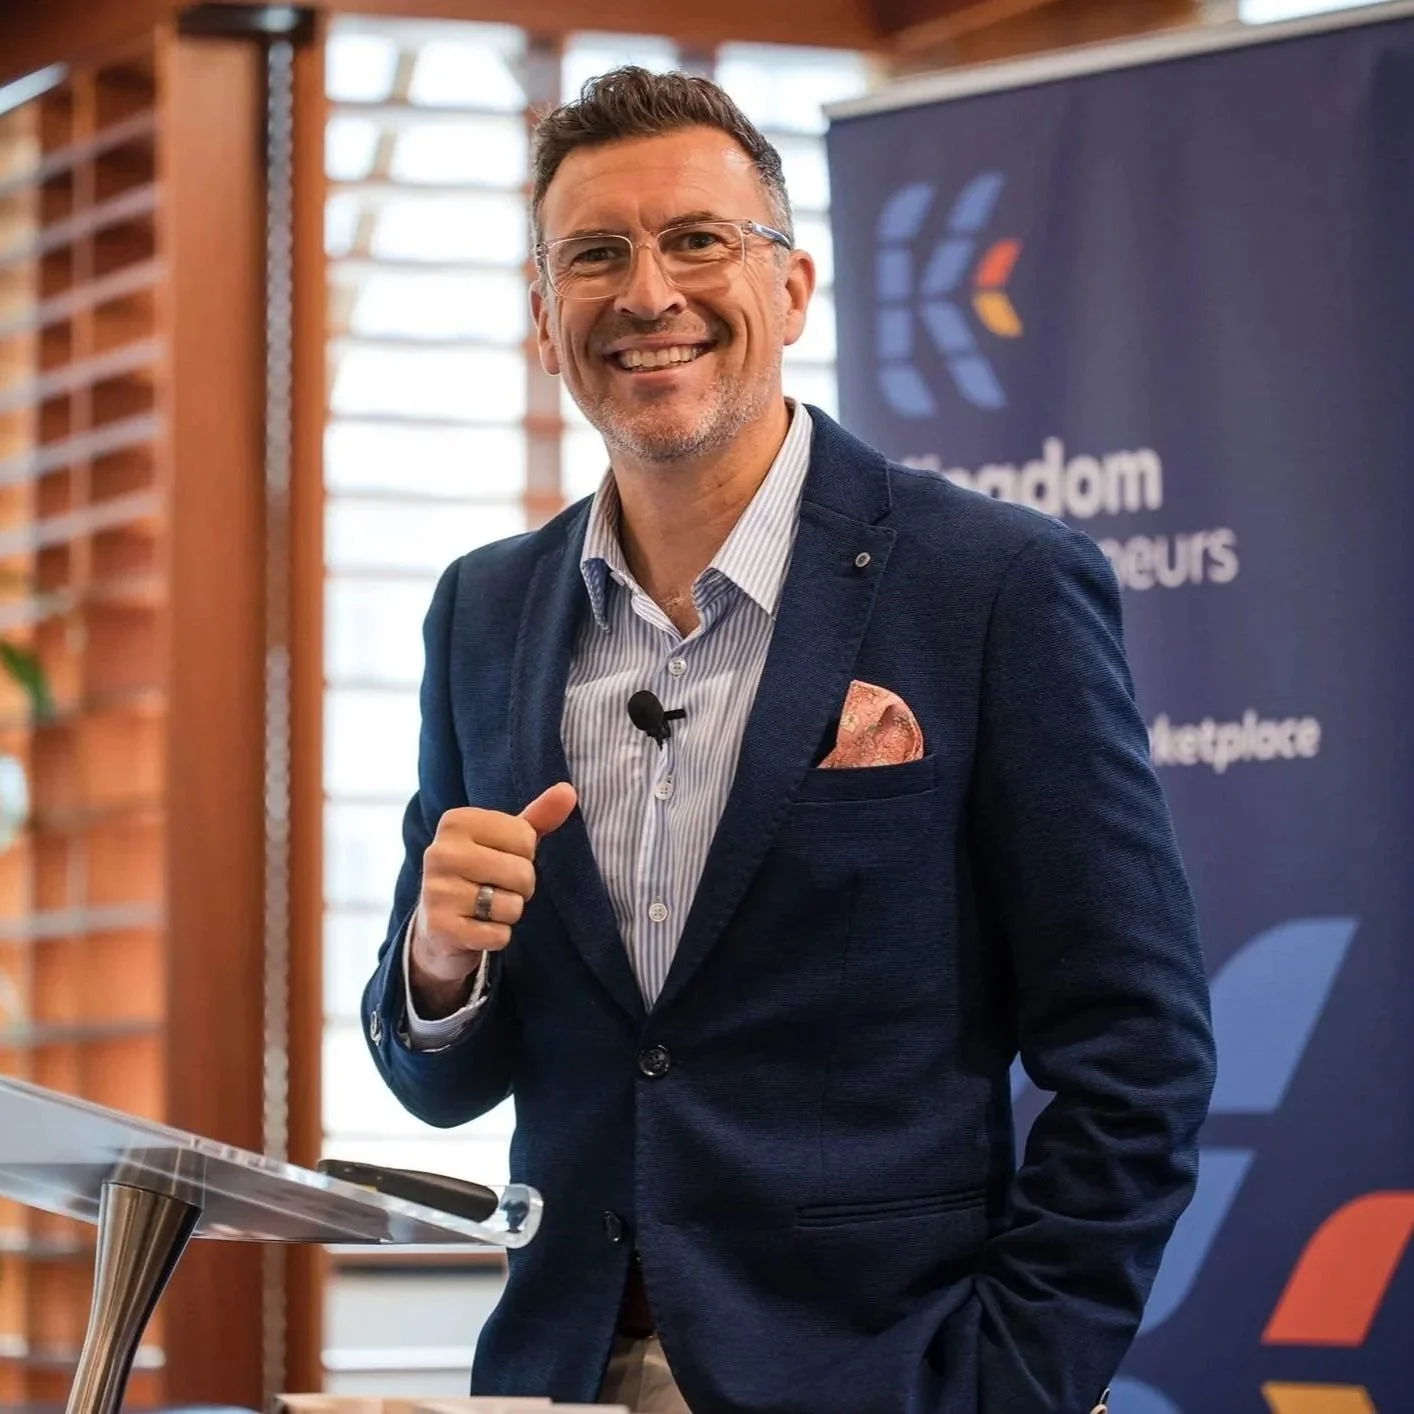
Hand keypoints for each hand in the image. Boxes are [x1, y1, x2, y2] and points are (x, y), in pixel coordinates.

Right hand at [409, 783, 577, 1016]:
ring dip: (508, 912)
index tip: (500, 859)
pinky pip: (499, 934)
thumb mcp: (508, 840)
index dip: (524, 855)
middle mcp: (440, 851)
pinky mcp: (442, 928)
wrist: (440, 926)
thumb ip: (539, 816)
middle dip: (521, 886)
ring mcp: (436, 890)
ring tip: (485, 908)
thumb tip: (568, 790)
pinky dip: (497, 936)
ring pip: (512, 905)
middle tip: (495, 888)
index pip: (526, 837)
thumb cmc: (481, 873)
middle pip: (522, 871)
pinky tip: (476, 928)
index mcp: (456, 821)